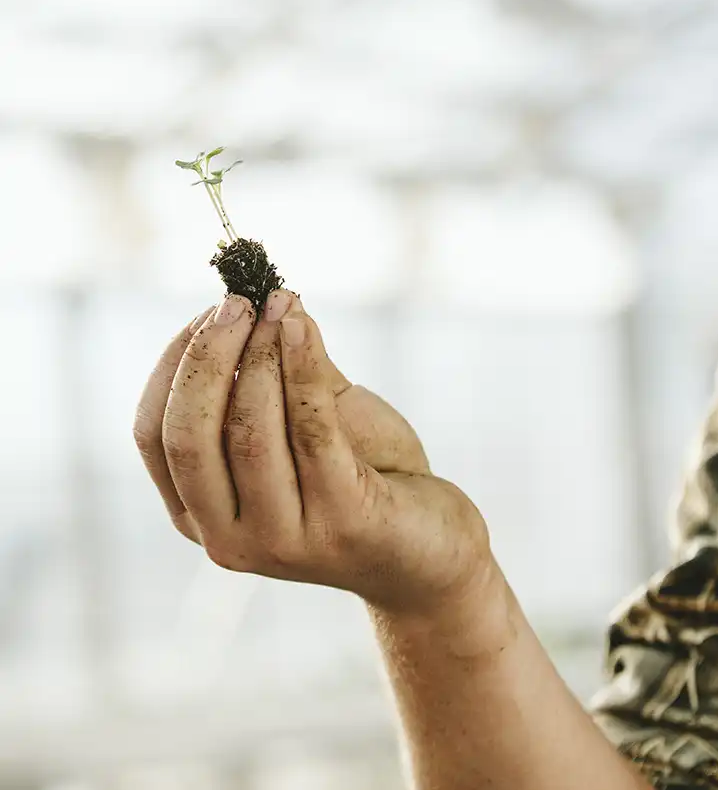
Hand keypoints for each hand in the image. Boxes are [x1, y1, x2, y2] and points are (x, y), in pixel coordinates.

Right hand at [133, 290, 493, 617]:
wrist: (432, 548)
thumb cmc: (368, 478)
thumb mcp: (316, 421)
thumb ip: (285, 372)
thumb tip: (273, 300)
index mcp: (202, 516)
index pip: (155, 436)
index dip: (175, 365)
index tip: (209, 311)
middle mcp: (229, 540)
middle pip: (189, 437)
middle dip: (208, 357)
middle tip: (240, 302)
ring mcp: (283, 539)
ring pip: (250, 434)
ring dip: (262, 357)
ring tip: (283, 309)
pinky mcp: (340, 523)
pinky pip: (312, 433)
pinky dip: (302, 372)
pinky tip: (304, 329)